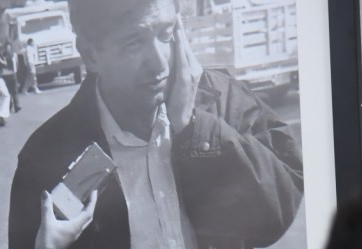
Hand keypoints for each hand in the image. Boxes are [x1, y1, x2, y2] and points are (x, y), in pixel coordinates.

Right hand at [24, 189, 97, 248]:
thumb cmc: (47, 241)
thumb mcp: (46, 222)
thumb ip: (46, 207)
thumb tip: (45, 193)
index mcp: (75, 227)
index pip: (88, 213)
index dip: (92, 202)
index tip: (94, 192)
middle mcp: (77, 231)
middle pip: (88, 217)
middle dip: (90, 206)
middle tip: (89, 196)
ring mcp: (73, 235)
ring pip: (83, 222)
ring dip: (84, 212)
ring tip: (81, 202)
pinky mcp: (68, 238)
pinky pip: (77, 225)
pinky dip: (77, 217)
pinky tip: (69, 214)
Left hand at [165, 16, 200, 133]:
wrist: (181, 120)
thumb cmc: (175, 104)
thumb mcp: (175, 84)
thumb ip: (174, 72)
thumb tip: (166, 61)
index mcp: (192, 69)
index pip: (185, 48)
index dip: (181, 34)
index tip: (176, 20)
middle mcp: (195, 68)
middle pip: (186, 45)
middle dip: (181, 29)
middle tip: (176, 14)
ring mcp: (193, 73)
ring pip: (185, 49)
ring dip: (181, 34)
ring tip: (176, 20)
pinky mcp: (187, 78)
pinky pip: (182, 58)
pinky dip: (180, 46)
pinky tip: (177, 35)